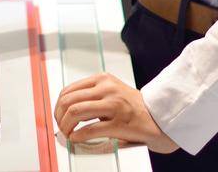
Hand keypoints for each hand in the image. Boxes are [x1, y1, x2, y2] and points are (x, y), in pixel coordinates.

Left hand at [54, 73, 177, 153]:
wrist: (158, 117)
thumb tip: (66, 108)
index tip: (59, 116)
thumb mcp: (111, 92)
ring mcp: (114, 105)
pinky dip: (78, 136)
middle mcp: (107, 89)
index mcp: (103, 79)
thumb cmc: (134, 107)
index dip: (58, 106)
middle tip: (61, 127)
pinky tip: (77, 139)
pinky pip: (89, 130)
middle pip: (69, 101)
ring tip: (68, 134)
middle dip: (59, 117)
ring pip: (76, 112)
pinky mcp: (119, 123)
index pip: (69, 90)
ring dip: (66, 127)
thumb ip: (92, 95)